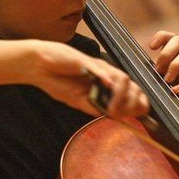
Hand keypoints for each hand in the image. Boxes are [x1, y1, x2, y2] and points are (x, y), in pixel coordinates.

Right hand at [27, 41, 148, 117]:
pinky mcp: (84, 62)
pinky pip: (99, 69)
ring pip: (121, 78)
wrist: (39, 66)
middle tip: (126, 114)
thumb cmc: (57, 81)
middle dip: (134, 102)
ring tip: (112, 110)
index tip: (139, 115)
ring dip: (121, 96)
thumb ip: (94, 107)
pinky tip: (107, 87)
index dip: (139, 102)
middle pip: (132, 85)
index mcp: (105, 83)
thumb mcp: (78, 101)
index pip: (130, 91)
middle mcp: (105, 74)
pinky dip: (106, 78)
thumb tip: (112, 117)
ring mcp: (96, 67)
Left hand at [149, 31, 178, 101]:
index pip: (169, 38)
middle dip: (166, 52)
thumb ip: (146, 81)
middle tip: (158, 69)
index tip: (152, 47)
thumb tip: (130, 77)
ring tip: (167, 80)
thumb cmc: (167, 102)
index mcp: (172, 60)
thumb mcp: (155, 88)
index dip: (161, 37)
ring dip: (175, 64)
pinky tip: (175, 91)